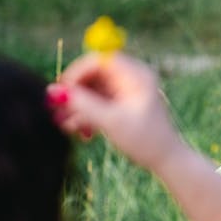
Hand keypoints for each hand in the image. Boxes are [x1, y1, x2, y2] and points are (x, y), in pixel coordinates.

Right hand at [47, 52, 179, 168]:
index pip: (100, 60)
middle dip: (74, 94)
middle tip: (55, 110)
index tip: (62, 91)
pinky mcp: (122, 105)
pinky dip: (88, 115)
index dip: (77, 73)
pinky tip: (81, 132)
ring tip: (64, 126)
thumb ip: (83, 105)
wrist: (166, 160)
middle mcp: (131, 78)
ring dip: (78, 107)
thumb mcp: (111, 122)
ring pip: (93, 91)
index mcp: (136, 75)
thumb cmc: (145, 140)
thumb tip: (53, 91)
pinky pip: (98, 103)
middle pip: (93, 76)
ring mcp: (126, 91)